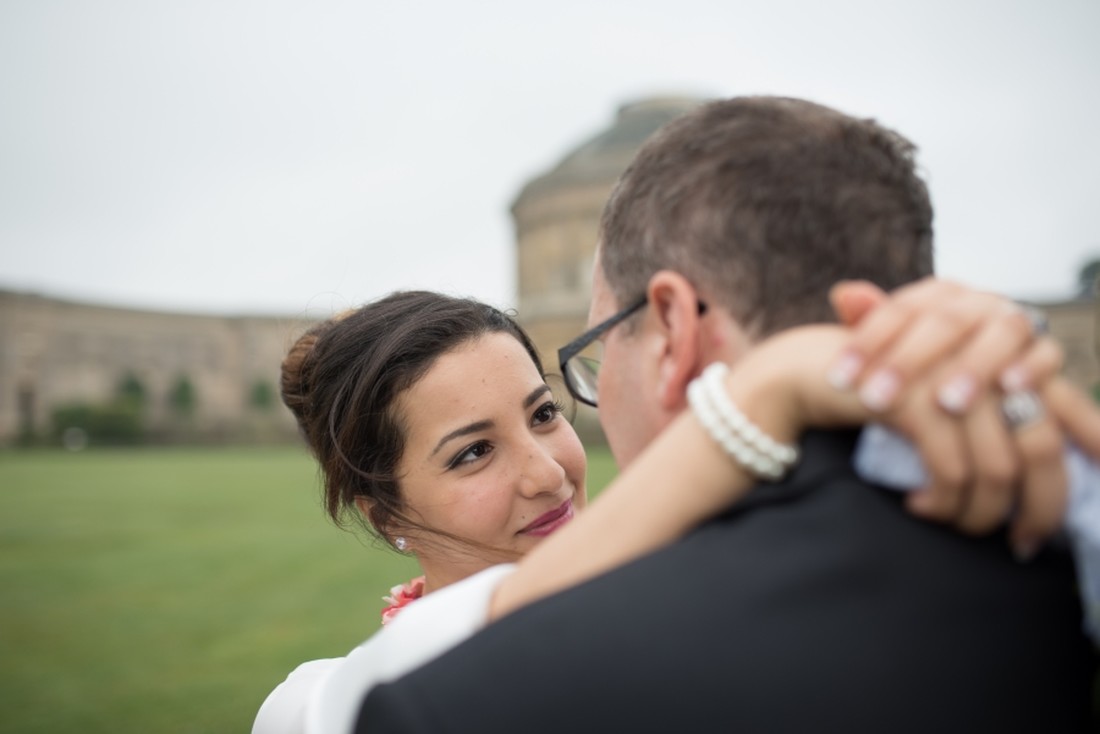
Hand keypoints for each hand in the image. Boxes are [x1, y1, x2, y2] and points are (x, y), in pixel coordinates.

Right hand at [827, 277, 1069, 552]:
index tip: (1098, 476)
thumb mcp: (942, 404)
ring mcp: (953, 380)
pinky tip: (918, 506)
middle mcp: (989, 365)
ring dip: (979, 514)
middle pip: (1044, 450)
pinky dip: (941, 502)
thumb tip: (1040, 473)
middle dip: (1041, 510)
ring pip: (999, 470)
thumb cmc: (883, 390)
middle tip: (1022, 544)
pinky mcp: (918, 400)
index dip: (1094, 441)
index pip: (1067, 407)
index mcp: (1004, 361)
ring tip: (953, 524)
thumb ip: (989, 426)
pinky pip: (952, 470)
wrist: (814, 369)